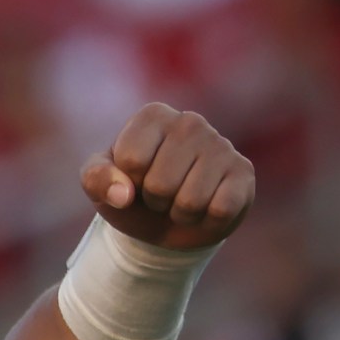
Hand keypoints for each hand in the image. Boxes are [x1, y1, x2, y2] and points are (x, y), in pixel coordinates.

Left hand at [79, 103, 253, 251]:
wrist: (166, 223)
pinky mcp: (244, 171)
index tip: (135, 179)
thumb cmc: (132, 194)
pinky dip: (207, 221)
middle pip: (159, 184)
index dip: (127, 183)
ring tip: (181, 202)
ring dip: (181, 214)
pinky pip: (221, 209)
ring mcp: (221, 144)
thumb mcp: (100, 187)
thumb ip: (96, 180)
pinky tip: (207, 208)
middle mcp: (190, 122)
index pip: (131, 160)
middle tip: (160, 196)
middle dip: (155, 201)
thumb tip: (124, 194)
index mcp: (153, 116)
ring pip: (191, 200)